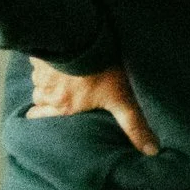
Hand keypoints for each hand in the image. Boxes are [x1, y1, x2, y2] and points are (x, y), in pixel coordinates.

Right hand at [26, 58, 159, 154]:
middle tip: (58, 93)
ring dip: (48, 77)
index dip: (41, 118)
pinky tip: (59, 55)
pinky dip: (47, 59)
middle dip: (47, 97)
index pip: (38, 118)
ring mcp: (41, 71)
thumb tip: (151, 150)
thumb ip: (133, 124)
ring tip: (62, 72)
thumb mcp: (121, 98)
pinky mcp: (41, 52)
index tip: (45, 118)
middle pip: (39, 99)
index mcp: (62, 106)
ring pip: (38, 79)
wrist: (83, 38)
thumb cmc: (101, 69)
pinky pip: (39, 59)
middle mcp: (46, 91)